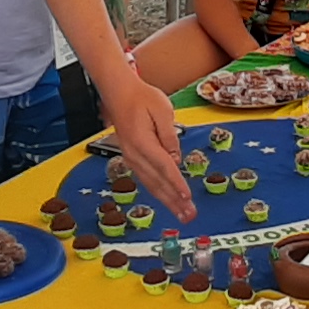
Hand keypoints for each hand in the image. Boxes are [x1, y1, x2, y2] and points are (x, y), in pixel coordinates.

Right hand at [99, 69, 193, 219]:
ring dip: (167, 200)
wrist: (119, 93)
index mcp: (142, 142)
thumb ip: (170, 135)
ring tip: (182, 213)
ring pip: (151, 184)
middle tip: (189, 215)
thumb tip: (176, 159)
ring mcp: (131, 158)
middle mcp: (134, 154)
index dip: (177, 183)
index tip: (187, 196)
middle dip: (174, 200)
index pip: (164, 167)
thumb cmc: (142, 98)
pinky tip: (168, 200)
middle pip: (157, 182)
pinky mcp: (132, 158)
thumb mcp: (162, 109)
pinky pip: (147, 179)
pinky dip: (158, 192)